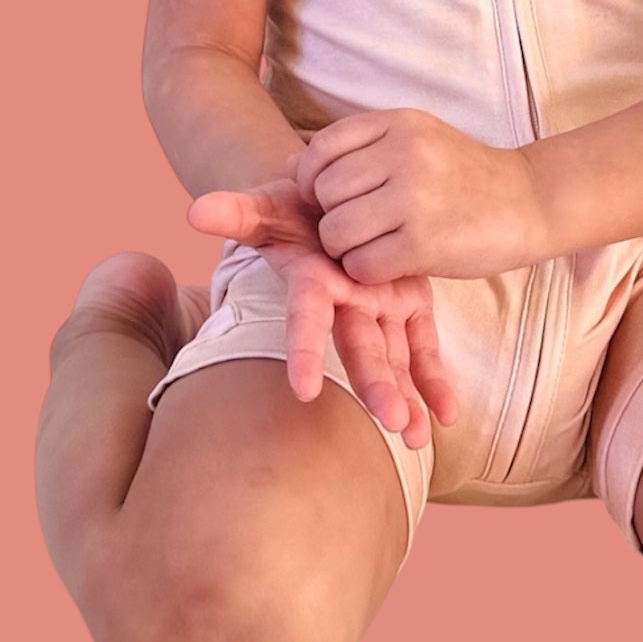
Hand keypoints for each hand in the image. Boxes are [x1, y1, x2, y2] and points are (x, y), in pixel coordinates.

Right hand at [186, 164, 458, 448]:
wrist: (329, 203)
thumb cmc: (291, 209)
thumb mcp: (266, 206)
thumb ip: (236, 212)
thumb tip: (194, 210)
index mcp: (313, 281)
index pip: (306, 317)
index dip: (304, 350)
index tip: (304, 391)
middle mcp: (347, 303)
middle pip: (360, 348)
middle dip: (376, 385)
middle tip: (393, 422)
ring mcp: (379, 306)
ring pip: (393, 356)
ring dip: (406, 396)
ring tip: (416, 437)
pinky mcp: (409, 302)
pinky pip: (424, 345)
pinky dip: (435, 379)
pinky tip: (448, 415)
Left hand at [291, 107, 549, 281]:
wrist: (528, 200)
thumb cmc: (463, 174)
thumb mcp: (416, 139)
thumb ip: (358, 150)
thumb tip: (290, 171)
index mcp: (398, 124)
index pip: (321, 149)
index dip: (311, 180)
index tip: (327, 198)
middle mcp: (404, 154)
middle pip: (324, 194)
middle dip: (331, 218)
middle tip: (359, 227)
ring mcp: (415, 198)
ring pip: (336, 233)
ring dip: (345, 250)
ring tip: (374, 245)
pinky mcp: (425, 243)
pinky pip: (362, 266)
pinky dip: (367, 272)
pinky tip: (390, 263)